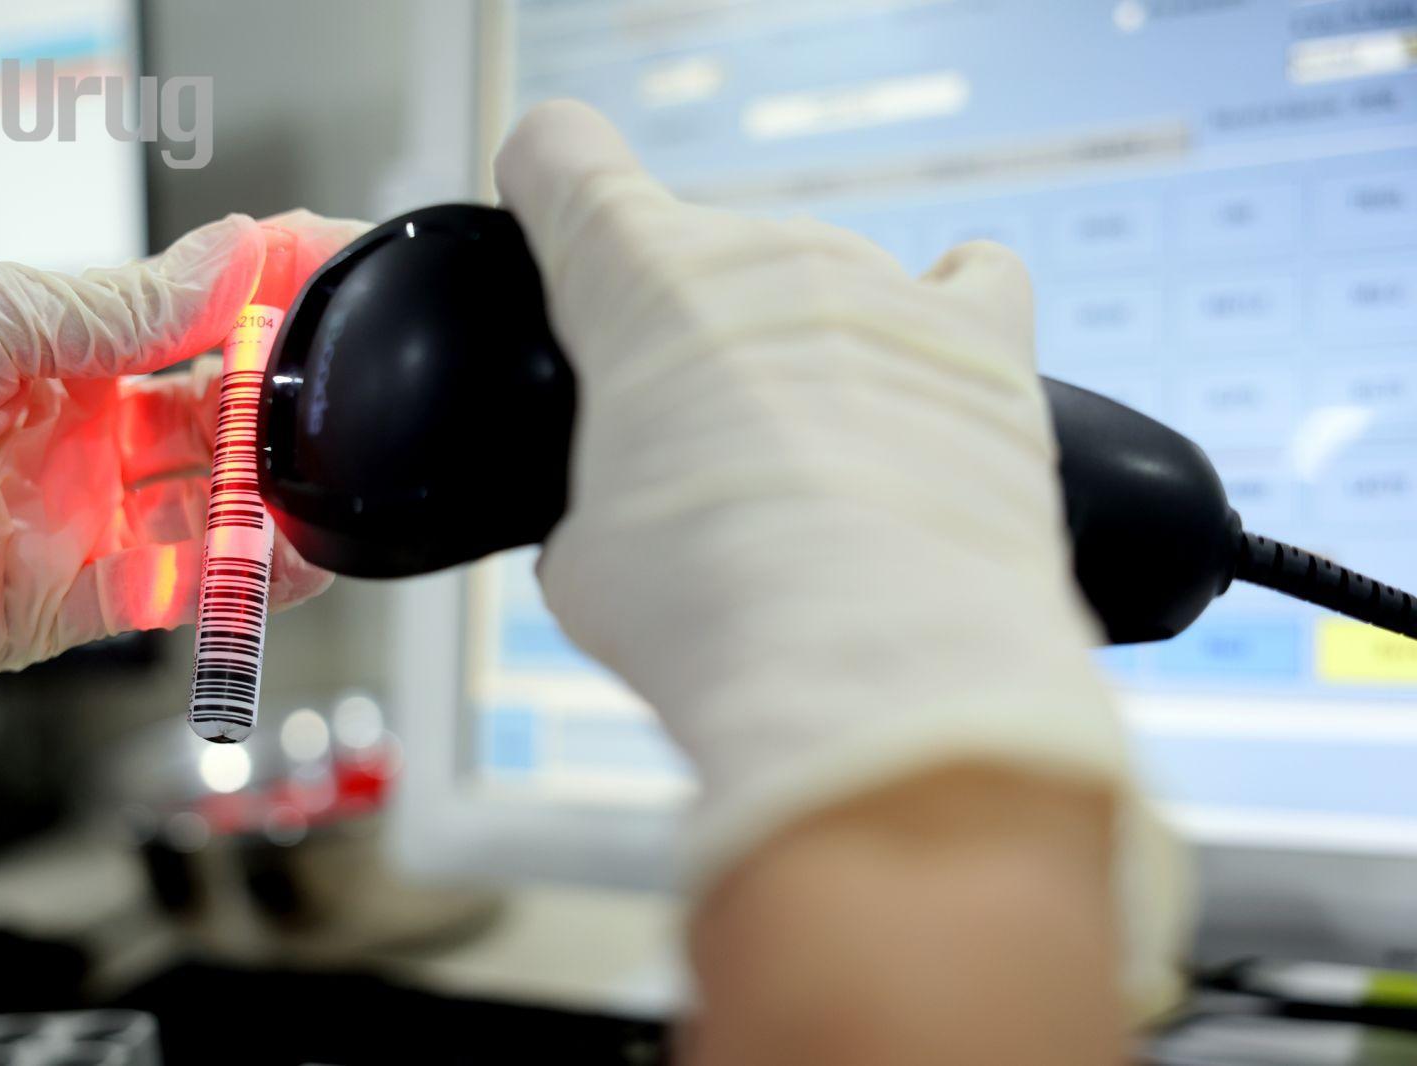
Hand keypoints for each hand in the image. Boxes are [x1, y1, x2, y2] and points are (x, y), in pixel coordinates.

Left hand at [0, 209, 368, 675]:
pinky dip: (212, 581)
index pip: (196, 341)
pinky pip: (155, 597)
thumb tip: (237, 255)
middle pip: (212, 438)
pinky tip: (255, 555)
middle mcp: (79, 447)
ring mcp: (72, 526)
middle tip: (329, 404)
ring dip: (262, 512)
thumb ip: (136, 306)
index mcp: (67, 366)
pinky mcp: (53, 605)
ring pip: (200, 524)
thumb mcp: (5, 310)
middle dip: (274, 421)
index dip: (265, 319)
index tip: (333, 285)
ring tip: (313, 497)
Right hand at [495, 101, 1183, 1016]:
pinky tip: (931, 366)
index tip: (552, 224)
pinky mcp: (987, 346)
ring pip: (822, 288)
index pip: (561, 153)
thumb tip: (623, 529)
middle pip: (710, 257)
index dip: (548, 185)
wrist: (874, 662)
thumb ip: (592, 499)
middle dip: (694, 340)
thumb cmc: (711, 608)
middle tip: (698, 460)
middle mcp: (766, 255)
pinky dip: (945, 314)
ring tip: (813, 479)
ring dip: (804, 356)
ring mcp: (883, 289)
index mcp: (638, 277)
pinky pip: (972, 282)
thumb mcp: (585, 560)